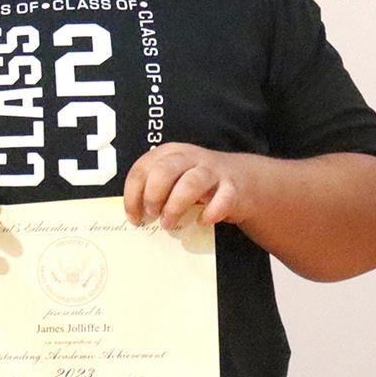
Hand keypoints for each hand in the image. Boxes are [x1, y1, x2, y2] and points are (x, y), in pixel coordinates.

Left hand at [123, 143, 250, 229]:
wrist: (242, 179)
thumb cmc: (197, 182)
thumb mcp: (173, 179)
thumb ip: (154, 190)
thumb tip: (136, 215)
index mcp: (168, 153)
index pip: (141, 170)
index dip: (132, 195)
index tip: (134, 217)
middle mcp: (189, 157)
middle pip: (163, 172)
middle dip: (153, 196)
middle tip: (152, 215)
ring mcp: (212, 171)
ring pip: (190, 184)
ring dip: (175, 207)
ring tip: (169, 223)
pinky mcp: (232, 187)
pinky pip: (221, 200)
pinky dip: (209, 214)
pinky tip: (201, 221)